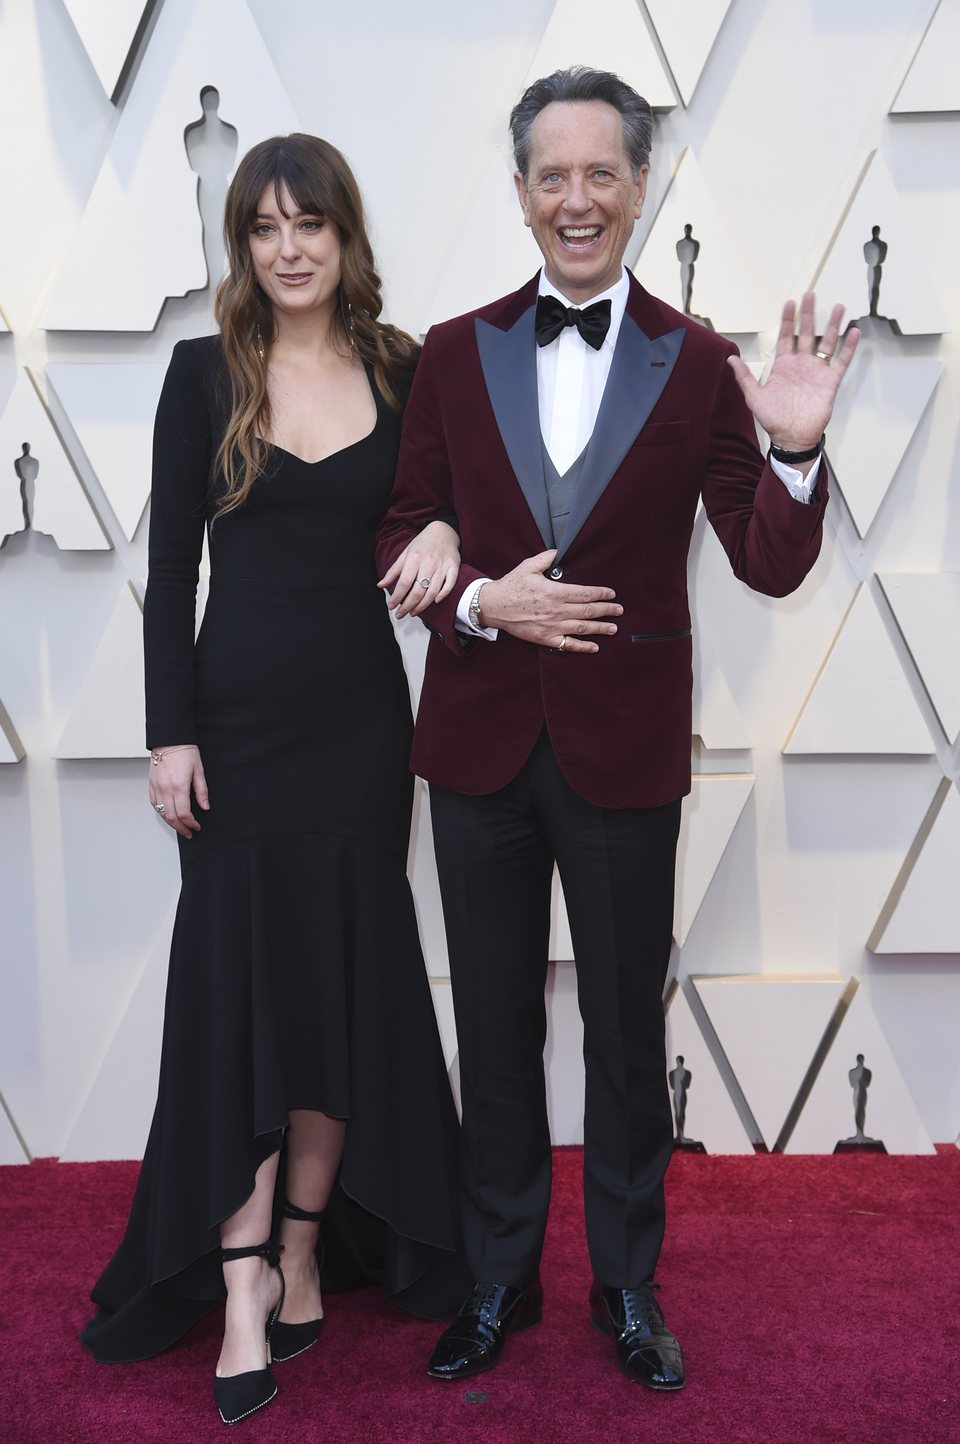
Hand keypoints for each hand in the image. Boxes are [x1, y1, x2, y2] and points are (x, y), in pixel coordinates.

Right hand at [148, 744, 208, 838]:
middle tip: (188, 832)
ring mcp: (156, 787)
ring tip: (179, 827)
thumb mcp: (199, 771)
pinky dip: (161, 812)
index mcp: (179, 786)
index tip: (196, 826)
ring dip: (170, 823)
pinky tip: (167, 814)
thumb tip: (205, 806)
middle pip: (171, 817)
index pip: (184, 813)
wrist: (170, 739)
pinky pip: (153, 804)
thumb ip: (202, 791)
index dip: (191, 824)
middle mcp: (165, 788)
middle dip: (181, 828)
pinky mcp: (151, 784)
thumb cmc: (185, 751)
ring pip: (161, 813)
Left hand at [378, 520, 460, 618]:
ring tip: (413, 612)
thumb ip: (393, 571)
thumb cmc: (423, 544)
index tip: (392, 606)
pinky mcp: (454, 568)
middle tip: (401, 614)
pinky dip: (443, 595)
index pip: (404, 583)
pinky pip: (449, 585)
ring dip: (422, 606)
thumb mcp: (405, 554)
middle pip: (417, 591)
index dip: (397, 597)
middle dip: (407, 606)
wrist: (443, 531)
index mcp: (414, 558)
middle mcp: (428, 563)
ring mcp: (442, 566)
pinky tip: (435, 602)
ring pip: (432, 592)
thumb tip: (380, 585)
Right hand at [479, 549, 620, 653]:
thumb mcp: (528, 566)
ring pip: (582, 628)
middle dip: (607, 610)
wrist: (493, 606)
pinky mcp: (545, 639)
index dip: (601, 594)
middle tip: (619, 610)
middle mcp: (556, 610)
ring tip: (613, 628)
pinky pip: (567, 645)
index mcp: (554, 592)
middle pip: (588, 610)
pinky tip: (594, 647)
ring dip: (600, 628)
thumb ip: (546, 558)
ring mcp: (551, 626)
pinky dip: (582, 647)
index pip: (585, 593)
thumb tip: (558, 552)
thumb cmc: (511, 585)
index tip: (611, 594)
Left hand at [727, 292, 859, 452]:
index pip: (786, 337)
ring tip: (838, 307)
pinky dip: (849, 347)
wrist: (792, 437)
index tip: (790, 303)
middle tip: (810, 295)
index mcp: (784, 366)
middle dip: (808, 315)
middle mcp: (802, 364)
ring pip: (827, 342)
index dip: (788, 320)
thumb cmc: (773, 419)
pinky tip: (854, 331)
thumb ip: (744, 377)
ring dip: (833, 325)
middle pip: (807, 333)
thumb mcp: (754, 397)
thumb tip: (730, 359)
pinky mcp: (830, 381)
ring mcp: (817, 371)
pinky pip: (841, 361)